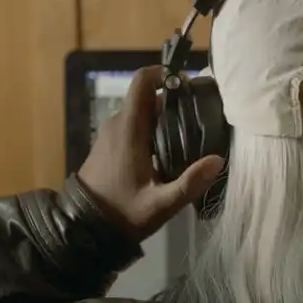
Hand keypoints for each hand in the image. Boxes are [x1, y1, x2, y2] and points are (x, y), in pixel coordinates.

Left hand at [76, 65, 224, 241]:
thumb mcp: (160, 204)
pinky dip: (152, 129)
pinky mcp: (108, 146)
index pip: (142, 81)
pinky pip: (133, 126)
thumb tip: (218, 160)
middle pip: (147, 97)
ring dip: (164, 117)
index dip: (165, 74)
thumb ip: (189, 183)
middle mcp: (117, 124)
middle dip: (174, 100)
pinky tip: (170, 151)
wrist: (83, 228)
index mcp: (128, 128)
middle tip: (201, 116)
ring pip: (141, 112)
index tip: (189, 86)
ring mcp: (110, 134)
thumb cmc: (121, 213)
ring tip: (191, 135)